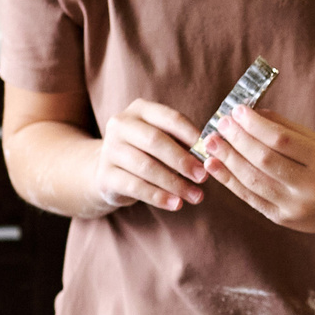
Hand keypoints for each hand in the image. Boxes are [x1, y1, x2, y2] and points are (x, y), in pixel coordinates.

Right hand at [92, 98, 208, 213]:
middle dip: (182, 160)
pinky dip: (159, 197)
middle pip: (156, 141)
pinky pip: (136, 186)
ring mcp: (110, 149)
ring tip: (195, 196)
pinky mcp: (105, 175)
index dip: (192, 135)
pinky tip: (176, 204)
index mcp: (140, 110)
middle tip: (203, 177)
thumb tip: (209, 154)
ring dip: (175, 183)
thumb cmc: (145, 152)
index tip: (210, 152)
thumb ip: (182, 142)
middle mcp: (120, 125)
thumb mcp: (162, 140)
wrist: (107, 170)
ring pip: (146, 166)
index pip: (170, 118)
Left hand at [203, 105, 314, 232]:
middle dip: (237, 140)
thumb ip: (286, 128)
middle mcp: (311, 188)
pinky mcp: (282, 220)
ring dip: (227, 160)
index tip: (237, 110)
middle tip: (220, 124)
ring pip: (253, 181)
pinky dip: (230, 181)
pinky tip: (215, 166)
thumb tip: (250, 114)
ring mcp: (295, 208)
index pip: (283, 140)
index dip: (256, 125)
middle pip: (264, 160)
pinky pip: (251, 199)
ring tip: (210, 143)